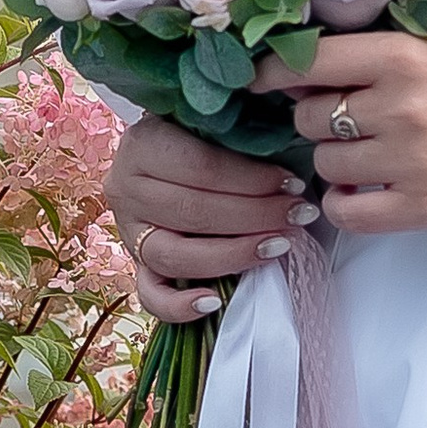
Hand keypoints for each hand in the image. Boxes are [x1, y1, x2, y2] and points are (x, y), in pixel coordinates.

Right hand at [111, 113, 313, 325]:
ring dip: (233, 255)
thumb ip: (237, 134)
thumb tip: (290, 151)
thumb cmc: (198, 133)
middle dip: (256, 216)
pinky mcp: (135, 264)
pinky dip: (178, 306)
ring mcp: (128, 231)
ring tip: (277, 246)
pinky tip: (213, 303)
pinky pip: (150, 294)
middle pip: (193, 212)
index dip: (253, 180)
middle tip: (299, 215)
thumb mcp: (211, 121)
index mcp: (143, 145)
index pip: (202, 168)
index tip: (295, 184)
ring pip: (174, 255)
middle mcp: (127, 189)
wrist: (162, 147)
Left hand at [256, 32, 426, 237]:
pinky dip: (342, 201)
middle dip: (316, 115)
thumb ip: (372, 62)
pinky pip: (347, 211)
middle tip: (343, 116)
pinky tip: (358, 188)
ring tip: (364, 151)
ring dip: (333, 158)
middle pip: (310, 116)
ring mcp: (410, 162)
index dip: (272, 71)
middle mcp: (400, 108)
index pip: (308, 62)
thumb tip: (297, 73)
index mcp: (403, 59)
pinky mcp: (421, 209)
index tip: (257, 78)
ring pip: (324, 161)